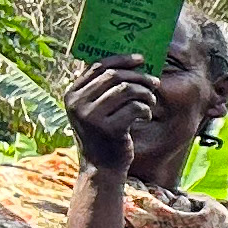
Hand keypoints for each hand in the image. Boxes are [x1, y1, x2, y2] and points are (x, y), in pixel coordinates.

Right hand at [66, 56, 163, 178]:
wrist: (101, 168)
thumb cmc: (103, 134)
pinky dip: (146, 110)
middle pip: (114, 75)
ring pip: (127, 90)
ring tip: (151, 102)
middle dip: (139, 77)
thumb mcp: (95, 110)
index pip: (97, 66)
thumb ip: (102, 88)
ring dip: (145, 93)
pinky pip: (135, 108)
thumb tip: (130, 62)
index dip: (122, 60)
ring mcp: (91, 116)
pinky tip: (146, 117)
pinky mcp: (108, 129)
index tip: (141, 59)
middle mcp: (78, 103)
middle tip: (155, 82)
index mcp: (72, 94)